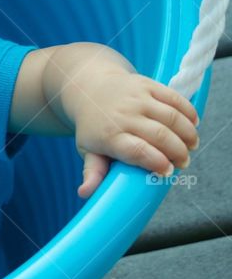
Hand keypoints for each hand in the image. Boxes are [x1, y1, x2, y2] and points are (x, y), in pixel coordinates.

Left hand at [63, 71, 199, 198]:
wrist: (88, 88)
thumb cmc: (93, 126)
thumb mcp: (87, 149)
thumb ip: (92, 171)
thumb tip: (85, 193)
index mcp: (108, 135)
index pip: (137, 151)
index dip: (157, 163)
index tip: (167, 172)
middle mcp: (123, 114)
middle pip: (160, 136)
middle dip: (178, 152)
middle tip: (183, 163)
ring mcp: (136, 97)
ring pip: (172, 117)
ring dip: (188, 134)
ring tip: (191, 146)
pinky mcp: (147, 85)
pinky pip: (175, 98)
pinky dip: (189, 112)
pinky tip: (193, 125)